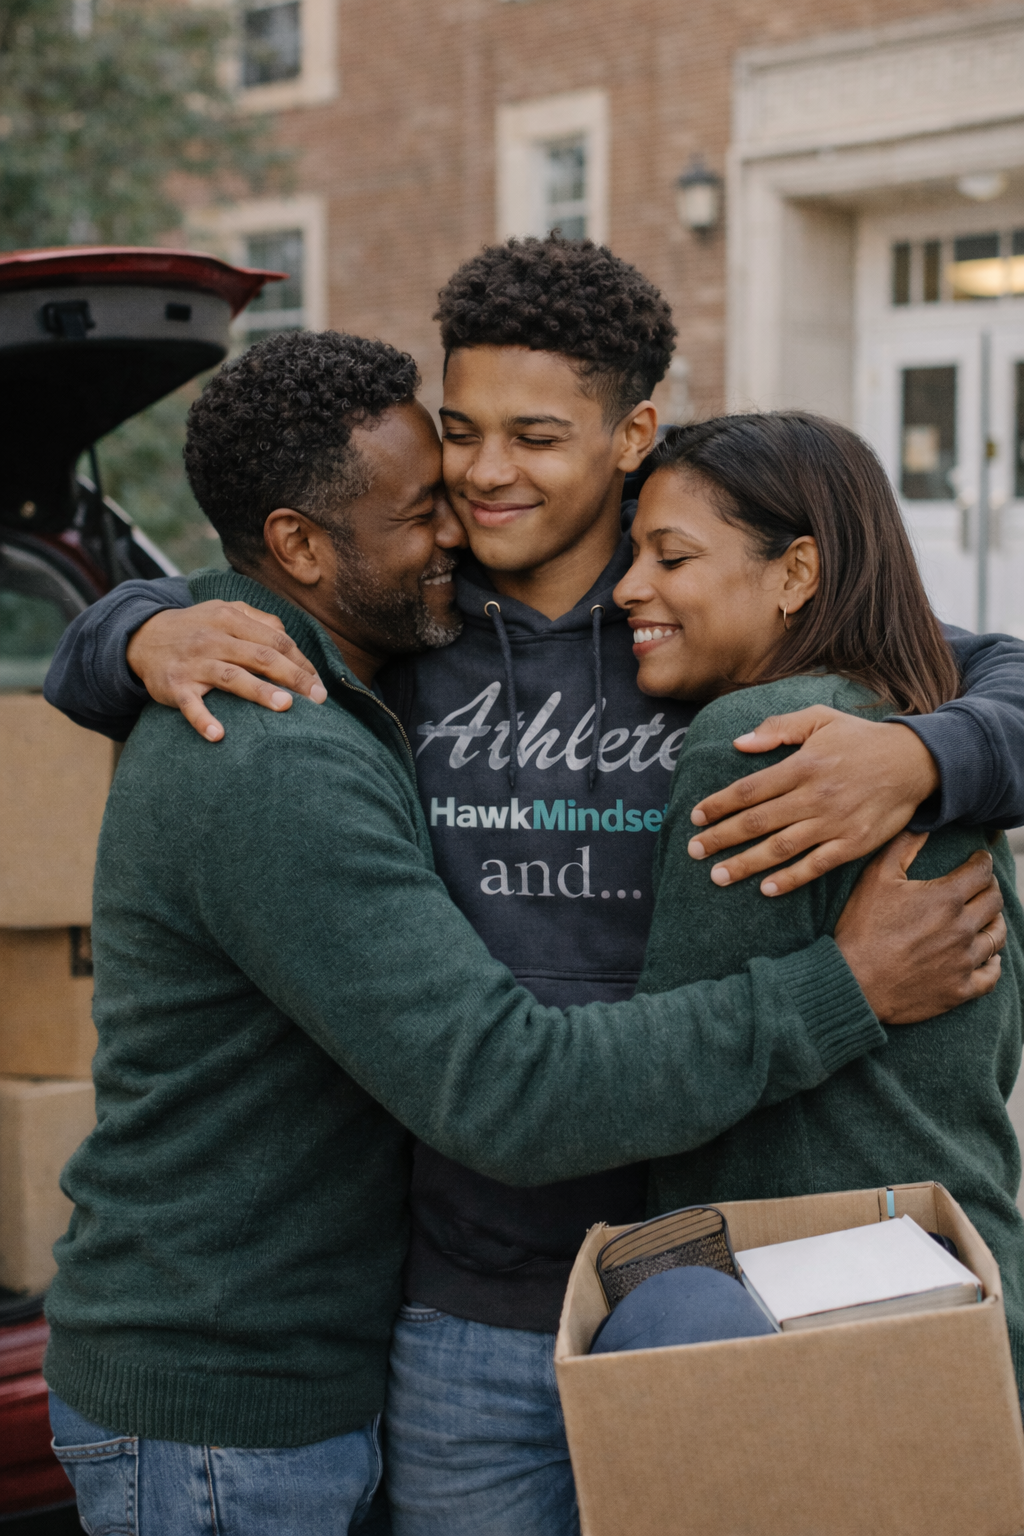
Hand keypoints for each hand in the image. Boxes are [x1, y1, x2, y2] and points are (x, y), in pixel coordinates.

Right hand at [125, 601, 326, 741]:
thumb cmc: (196, 628)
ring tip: (285, 706)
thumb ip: (258, 620)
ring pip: (232, 676)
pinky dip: (203, 719)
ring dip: (259, 691)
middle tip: (318, 698)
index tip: (319, 684)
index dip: (301, 662)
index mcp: (231, 619)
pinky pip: (190, 705)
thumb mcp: (224, 611)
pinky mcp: (174, 686)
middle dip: (294, 677)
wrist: (142, 637)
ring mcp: (194, 663)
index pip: (275, 640)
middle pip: (261, 656)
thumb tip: (290, 638)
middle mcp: (214, 639)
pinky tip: (218, 735)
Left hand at [687, 707, 940, 895]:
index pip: (748, 790)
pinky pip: (816, 866)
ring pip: (780, 848)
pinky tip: (766, 889)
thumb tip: (739, 743)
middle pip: (756, 822)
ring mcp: (834, 822)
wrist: (916, 761)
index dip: (718, 805)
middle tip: (693, 851)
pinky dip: (790, 879)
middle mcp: (814, 796)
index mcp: (802, 765)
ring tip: (717, 875)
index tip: (695, 817)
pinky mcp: (854, 844)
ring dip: (745, 864)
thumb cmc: (861, 739)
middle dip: (720, 838)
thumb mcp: (821, 719)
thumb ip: (779, 727)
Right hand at [834, 832, 1004, 1023]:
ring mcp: (964, 960)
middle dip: (989, 887)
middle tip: (981, 885)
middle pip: (994, 901)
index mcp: (945, 898)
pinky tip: (987, 956)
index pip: (982, 871)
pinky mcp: (960, 989)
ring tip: (986, 917)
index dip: (982, 861)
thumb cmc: (861, 928)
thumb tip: (922, 824)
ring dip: (994, 921)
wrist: (853, 982)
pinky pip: (992, 974)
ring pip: (997, 936)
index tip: (979, 859)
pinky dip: (993, 962)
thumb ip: (903, 846)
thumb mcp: (875, 879)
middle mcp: (962, 928)